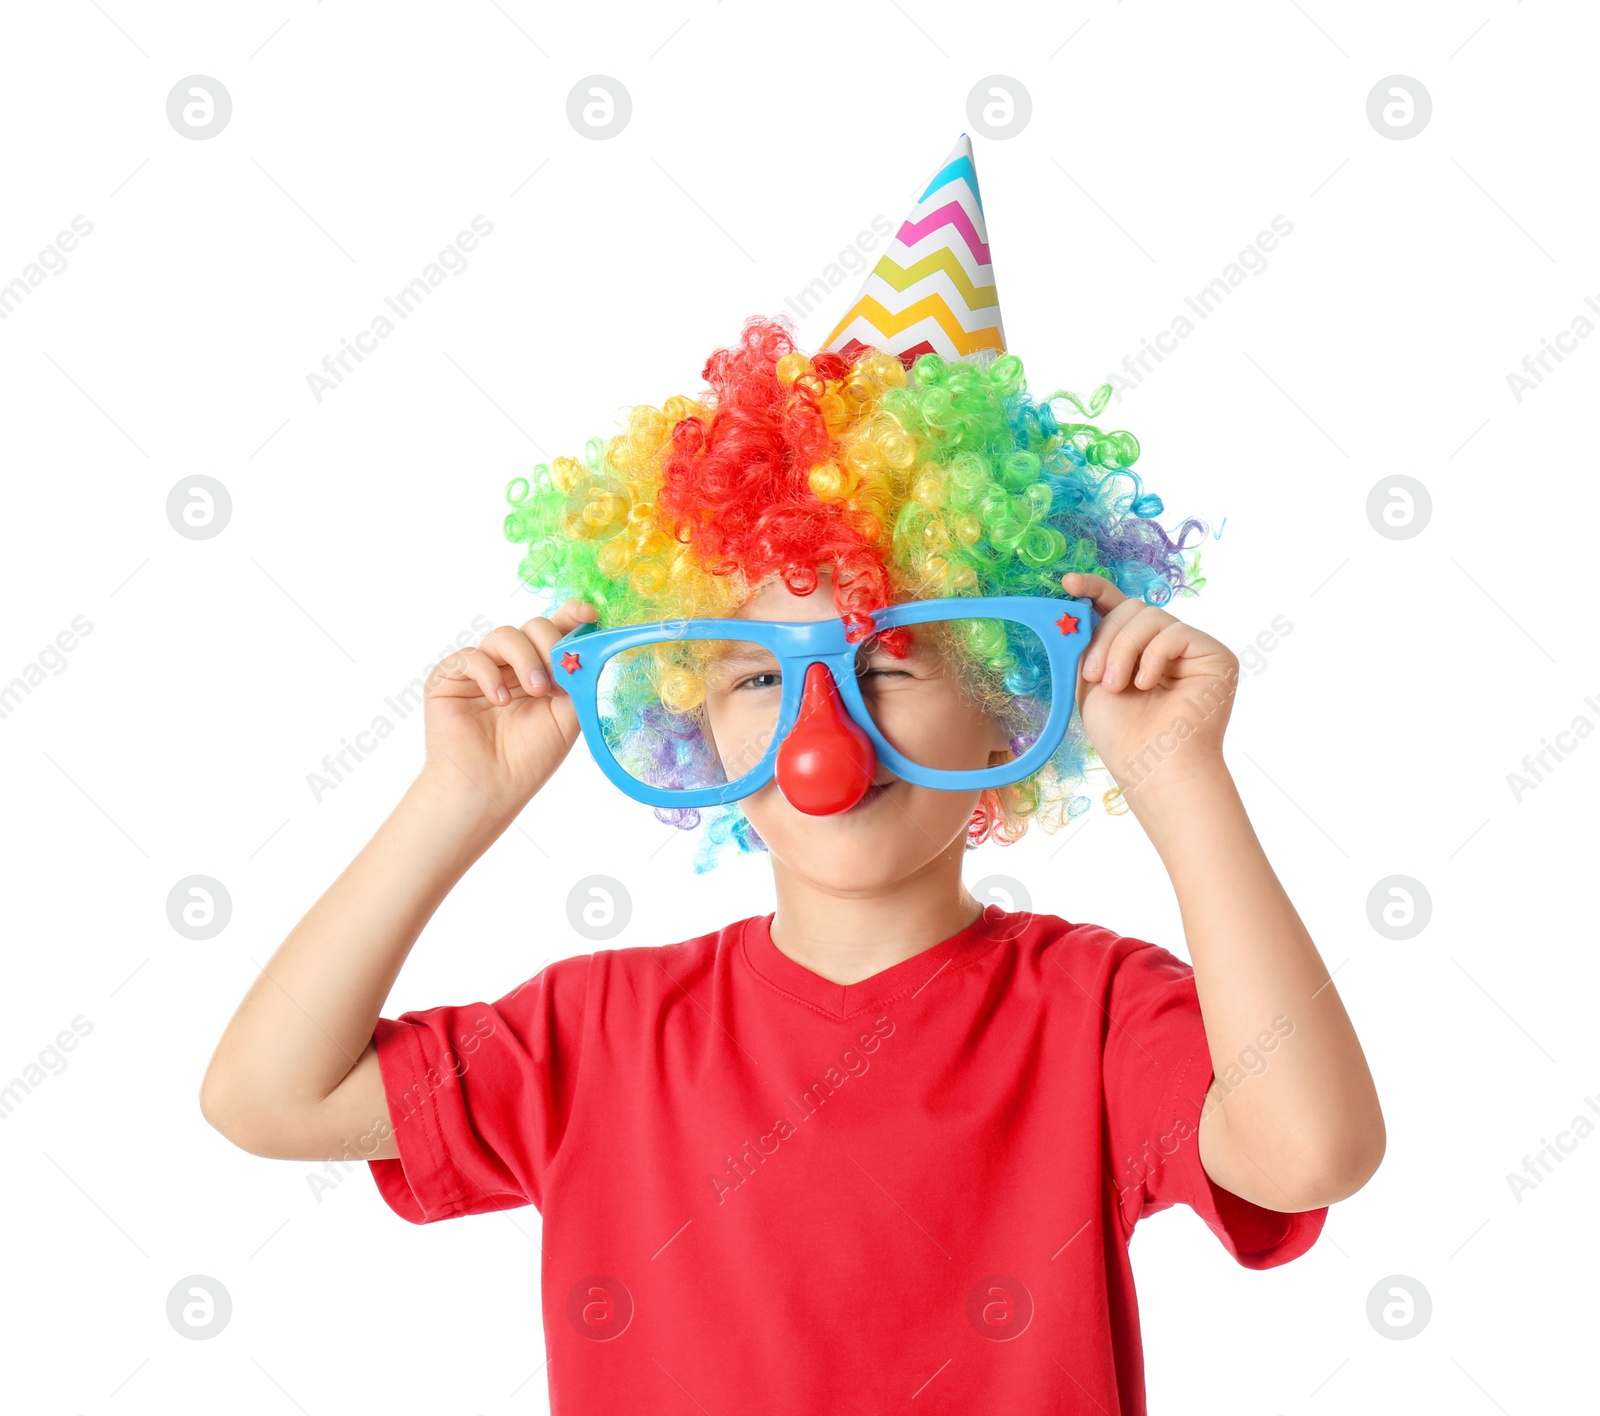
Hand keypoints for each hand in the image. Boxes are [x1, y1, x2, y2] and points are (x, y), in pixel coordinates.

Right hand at [418, 598, 598, 811]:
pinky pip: (472, 656)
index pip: (556, 633)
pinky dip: (489, 674)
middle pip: (533, 626)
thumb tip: (589, 648)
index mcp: (541, 672)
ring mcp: (481, 669)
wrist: (489, 788)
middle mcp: (511, 666)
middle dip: (549, 644)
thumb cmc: (528, 758)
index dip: (572, 617)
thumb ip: (578, 680)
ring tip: (535, 691)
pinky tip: (499, 701)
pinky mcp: (450, 677)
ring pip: (504, 635)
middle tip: (555, 677)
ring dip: (525, 658)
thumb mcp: (567, 716)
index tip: (588, 614)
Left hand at [1062, 572, 1238, 795]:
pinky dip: (1152, 658)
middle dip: (1106, 637)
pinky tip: (1146, 685)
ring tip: (1116, 686)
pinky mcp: (1217, 655)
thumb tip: (1076, 605)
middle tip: (1095, 676)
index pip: (1119, 606)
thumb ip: (1089, 641)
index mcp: (1138, 650)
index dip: (1095, 590)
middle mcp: (1168, 646)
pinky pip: (1175, 633)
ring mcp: (1194, 649)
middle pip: (1132, 608)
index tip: (1068, 583)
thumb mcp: (1092, 680)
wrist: (1153, 768)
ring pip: (1150, 616)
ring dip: (1123, 650)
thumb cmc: (1123, 735)